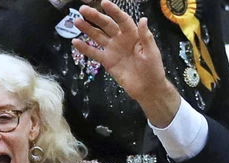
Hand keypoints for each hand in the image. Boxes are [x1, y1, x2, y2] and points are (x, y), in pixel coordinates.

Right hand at [71, 1, 180, 124]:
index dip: (114, 11)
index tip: (104, 3)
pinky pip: (94, 53)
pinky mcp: (107, 61)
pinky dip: (85, 48)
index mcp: (133, 35)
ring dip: (87, 29)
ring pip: (98, 36)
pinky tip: (75, 42)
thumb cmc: (153, 69)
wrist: (148, 88)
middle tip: (83, 10)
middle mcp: (121, 39)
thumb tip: (143, 19)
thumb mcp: (152, 52)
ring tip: (76, 22)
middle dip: (95, 17)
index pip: (122, 20)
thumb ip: (146, 36)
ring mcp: (113, 49)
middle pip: (107, 25)